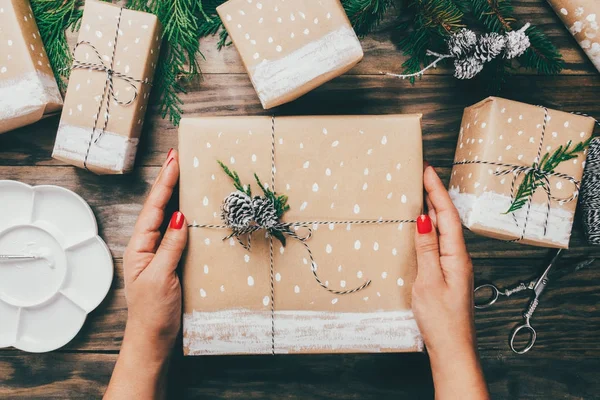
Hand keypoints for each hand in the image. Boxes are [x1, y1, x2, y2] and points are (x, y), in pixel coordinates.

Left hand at [123, 148, 186, 353]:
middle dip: (168, 181)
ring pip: (168, 217)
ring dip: (176, 195)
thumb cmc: (153, 312)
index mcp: (140, 246)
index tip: (174, 160)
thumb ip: (170, 246)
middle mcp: (148, 245)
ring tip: (184, 174)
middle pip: (159, 206)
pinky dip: (185, 216)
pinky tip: (192, 209)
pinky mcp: (171, 261)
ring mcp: (159, 252)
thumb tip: (179, 216)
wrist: (153, 339)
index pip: (154, 208)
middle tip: (178, 157)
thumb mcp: (161, 277)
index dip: (165, 182)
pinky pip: (177, 233)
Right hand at [412, 165, 488, 398]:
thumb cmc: (440, 320)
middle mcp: (459, 258)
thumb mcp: (428, 281)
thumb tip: (425, 218)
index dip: (437, 191)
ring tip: (423, 193)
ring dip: (435, 210)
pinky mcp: (448, 275)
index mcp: (456, 257)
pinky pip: (440, 244)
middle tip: (424, 175)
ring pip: (445, 231)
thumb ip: (427, 249)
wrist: (452, 348)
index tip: (428, 170)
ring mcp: (454, 267)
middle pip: (448, 219)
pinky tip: (424, 228)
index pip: (447, 215)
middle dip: (436, 194)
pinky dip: (432, 229)